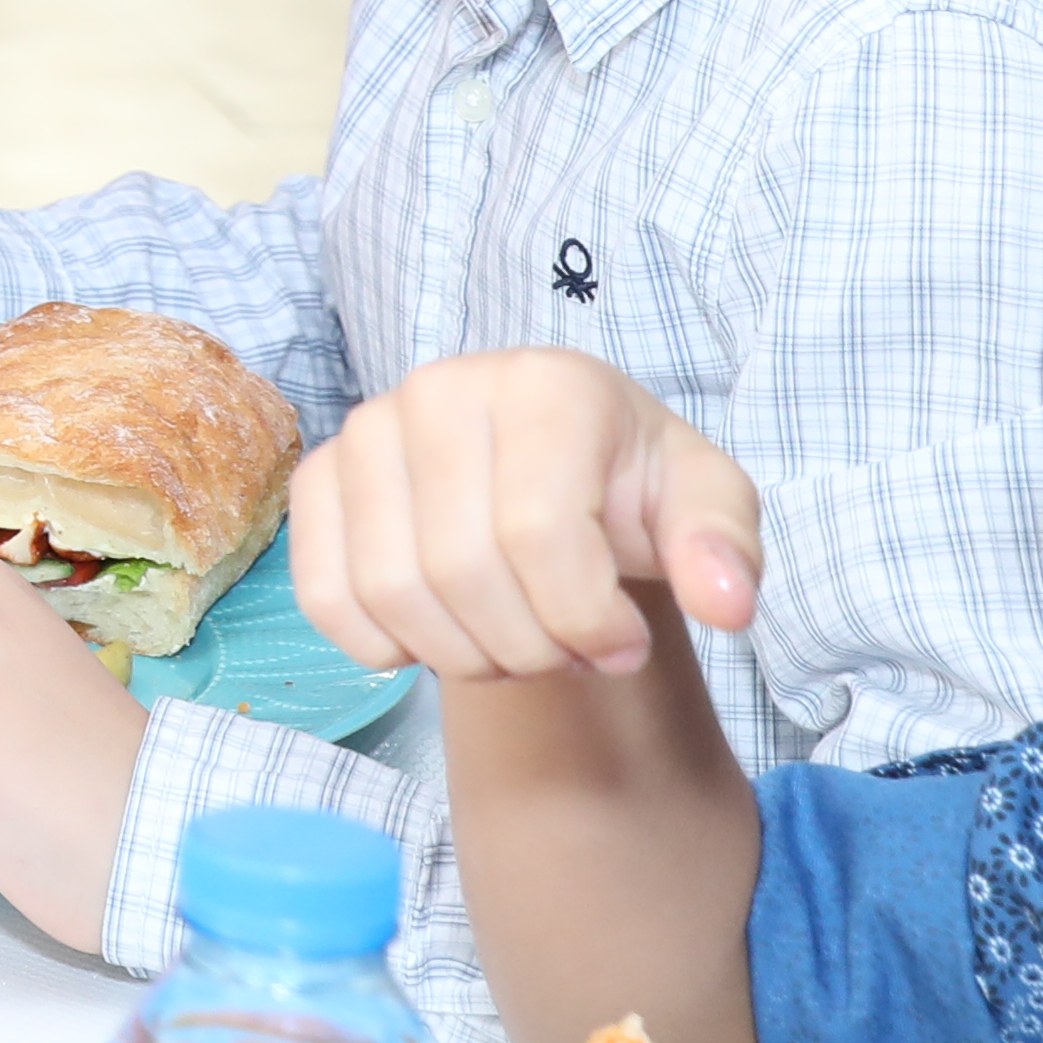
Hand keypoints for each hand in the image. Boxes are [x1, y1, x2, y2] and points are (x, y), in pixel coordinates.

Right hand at [287, 349, 763, 684]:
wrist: (556, 466)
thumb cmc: (628, 485)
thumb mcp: (702, 502)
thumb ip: (723, 548)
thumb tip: (724, 605)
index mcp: (546, 386)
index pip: (537, 533)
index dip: (586, 620)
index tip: (627, 645)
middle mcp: (440, 390)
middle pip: (462, 571)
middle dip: (530, 648)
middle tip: (569, 651)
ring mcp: (367, 430)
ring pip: (392, 592)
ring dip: (464, 656)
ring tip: (515, 643)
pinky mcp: (318, 478)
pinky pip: (325, 595)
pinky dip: (383, 647)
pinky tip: (443, 635)